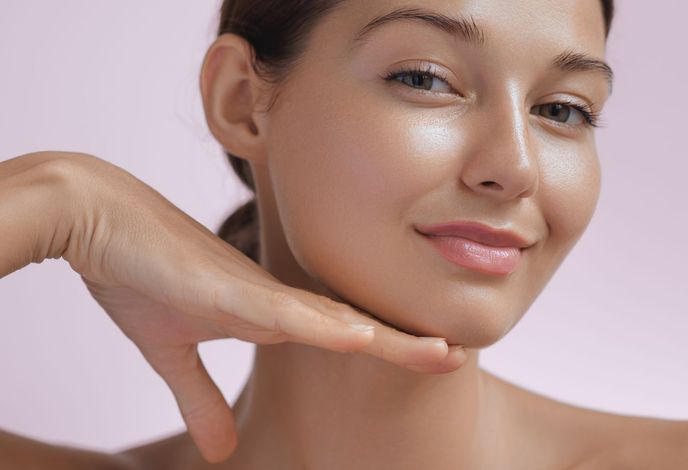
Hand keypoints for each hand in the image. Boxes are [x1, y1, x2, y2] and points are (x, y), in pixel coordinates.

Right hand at [41, 152, 466, 461]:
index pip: (341, 335)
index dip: (387, 348)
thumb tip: (221, 451)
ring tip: (442, 353)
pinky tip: (361, 336)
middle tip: (458, 356)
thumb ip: (201, 397)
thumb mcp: (171, 354)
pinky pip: (283, 312)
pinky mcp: (226, 289)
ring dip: (388, 338)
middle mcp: (276, 300)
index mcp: (269, 314)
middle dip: (407, 345)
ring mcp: (256, 293)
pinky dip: (322, 327)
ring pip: (335, 320)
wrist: (95, 217)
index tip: (431, 358)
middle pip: (354, 325)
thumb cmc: (137, 272)